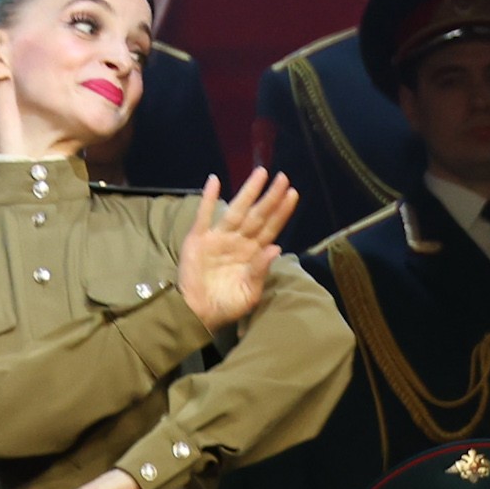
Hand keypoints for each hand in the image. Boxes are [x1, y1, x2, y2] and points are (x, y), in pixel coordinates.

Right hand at [174, 169, 298, 329]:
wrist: (197, 314)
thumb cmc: (226, 305)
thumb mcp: (249, 293)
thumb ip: (260, 271)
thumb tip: (275, 249)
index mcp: (253, 253)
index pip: (271, 228)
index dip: (281, 212)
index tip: (292, 193)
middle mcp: (238, 241)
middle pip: (257, 215)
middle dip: (270, 197)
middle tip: (283, 177)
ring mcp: (218, 238)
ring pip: (236, 211)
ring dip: (248, 192)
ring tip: (260, 174)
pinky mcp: (198, 240)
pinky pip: (204, 216)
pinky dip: (208, 199)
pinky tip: (214, 181)